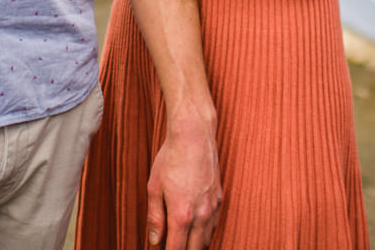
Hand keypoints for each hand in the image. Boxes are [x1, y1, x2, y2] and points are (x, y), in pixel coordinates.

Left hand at [146, 119, 221, 248]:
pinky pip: (213, 225)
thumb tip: (155, 240)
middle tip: (174, 249)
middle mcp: (201, 214)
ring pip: (207, 240)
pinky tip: (196, 233)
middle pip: (195, 249)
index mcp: (182, 214)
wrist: (194, 136)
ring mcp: (213, 207)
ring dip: (195, 246)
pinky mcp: (220, 199)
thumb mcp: (154, 188)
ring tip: (184, 245)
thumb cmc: (171, 159)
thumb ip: (155, 217)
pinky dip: (205, 234)